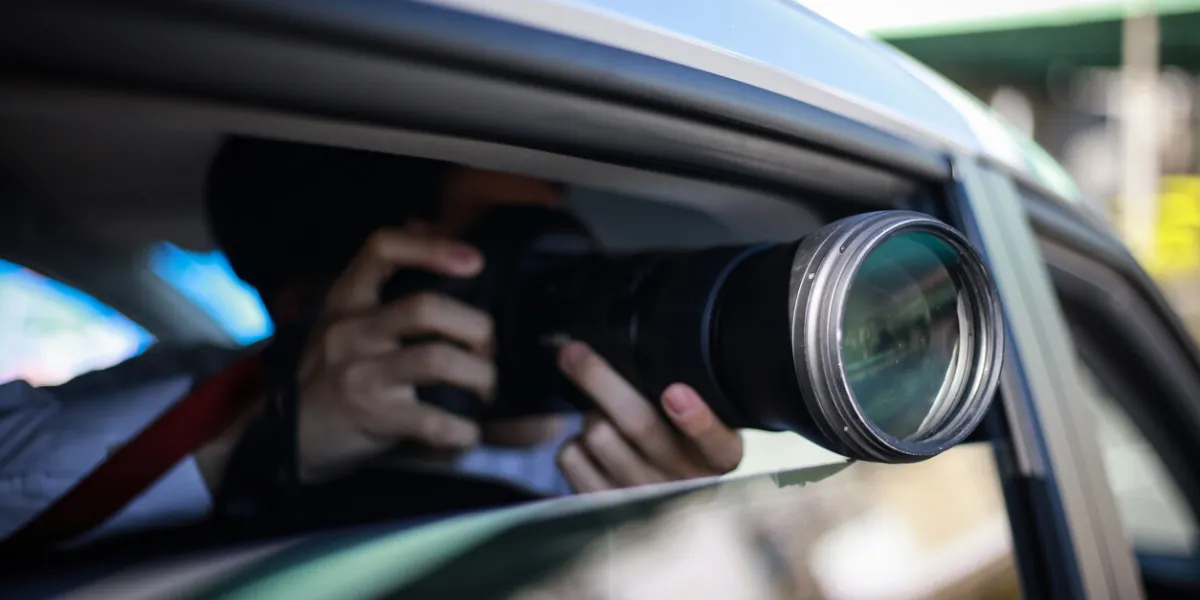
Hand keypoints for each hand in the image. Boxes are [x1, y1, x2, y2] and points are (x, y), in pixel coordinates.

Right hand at [294, 225, 495, 482]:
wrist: (282, 438)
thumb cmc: (328, 374)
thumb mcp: (344, 321)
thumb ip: (382, 281)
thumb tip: (426, 225)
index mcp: (346, 300)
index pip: (382, 250)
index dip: (432, 248)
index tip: (475, 261)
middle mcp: (351, 331)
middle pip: (426, 308)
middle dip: (475, 326)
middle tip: (489, 348)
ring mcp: (360, 374)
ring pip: (437, 360)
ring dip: (479, 376)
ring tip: (486, 387)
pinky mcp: (371, 417)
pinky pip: (434, 421)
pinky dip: (463, 429)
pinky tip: (468, 432)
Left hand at [554, 342, 742, 491]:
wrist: (669, 512)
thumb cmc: (685, 451)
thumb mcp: (708, 430)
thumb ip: (692, 396)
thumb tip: (633, 353)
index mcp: (720, 456)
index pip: (714, 439)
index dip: (695, 418)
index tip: (676, 393)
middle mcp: (684, 482)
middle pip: (639, 424)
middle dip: (600, 379)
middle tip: (574, 352)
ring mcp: (643, 499)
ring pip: (598, 434)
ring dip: (591, 414)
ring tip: (607, 417)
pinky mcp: (604, 507)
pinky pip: (571, 457)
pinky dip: (573, 442)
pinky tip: (593, 448)